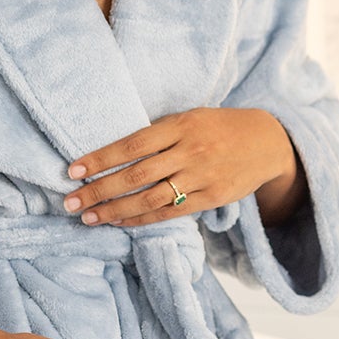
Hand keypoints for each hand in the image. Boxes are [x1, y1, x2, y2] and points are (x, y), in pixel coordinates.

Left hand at [62, 107, 304, 227]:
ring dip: (115, 210)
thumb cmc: (218, 127)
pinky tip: (120, 221)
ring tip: (89, 217)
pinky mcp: (212, 197)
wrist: (267, 142)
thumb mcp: (190, 117)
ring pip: (151, 197)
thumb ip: (159, 132)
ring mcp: (202, 176)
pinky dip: (142, 218)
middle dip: (100, 189)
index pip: (132, 144)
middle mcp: (190, 151)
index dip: (101, 158)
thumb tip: (114, 150)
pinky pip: (171, 212)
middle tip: (71, 201)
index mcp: (181, 125)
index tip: (73, 170)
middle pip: (137, 175)